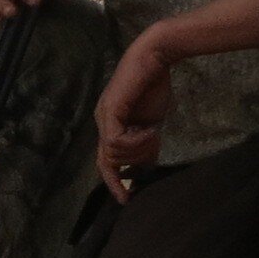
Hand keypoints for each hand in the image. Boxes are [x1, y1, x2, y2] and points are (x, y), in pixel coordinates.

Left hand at [95, 34, 174, 196]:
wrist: (156, 57)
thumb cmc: (155, 85)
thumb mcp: (151, 122)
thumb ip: (145, 143)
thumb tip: (147, 166)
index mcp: (111, 124)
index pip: (105, 161)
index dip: (114, 182)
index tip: (127, 200)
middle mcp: (103, 121)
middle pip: (108, 161)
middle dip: (132, 164)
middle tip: (154, 147)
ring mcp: (104, 116)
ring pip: (113, 154)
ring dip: (138, 151)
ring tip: (154, 135)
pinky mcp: (110, 111)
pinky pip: (115, 142)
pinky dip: (136, 142)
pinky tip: (151, 130)